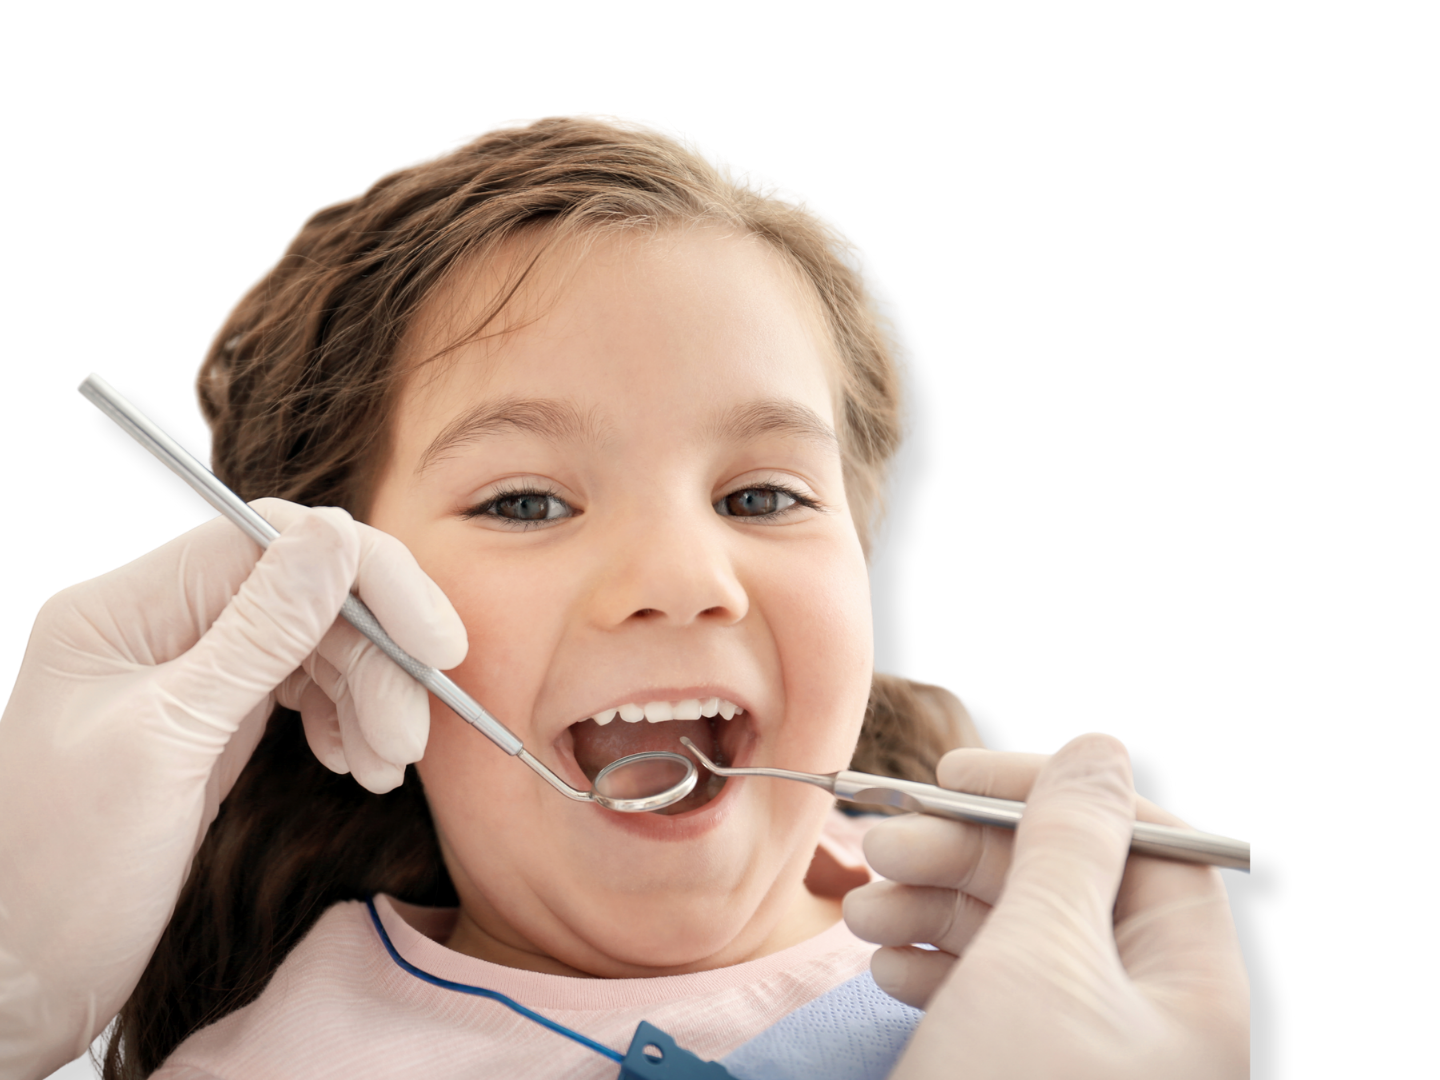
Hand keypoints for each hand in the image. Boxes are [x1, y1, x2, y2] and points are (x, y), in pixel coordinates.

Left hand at [0, 499, 466, 1079]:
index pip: (268, 542)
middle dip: (374, 659)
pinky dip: (346, 721)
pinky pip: (305, 688)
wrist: (24, 984)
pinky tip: (354, 764)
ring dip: (369, 697)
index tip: (435, 644)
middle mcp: (159, 624)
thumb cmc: (64, 874)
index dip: (366, 577)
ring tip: (384, 767)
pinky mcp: (215, 718)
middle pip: (305, 593)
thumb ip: (259, 635)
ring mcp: (190, 670)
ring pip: (316, 642)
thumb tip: (338, 535)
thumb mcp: (168, 747)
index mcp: (123, 609)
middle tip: (408, 737)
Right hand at [843, 732, 1248, 1079]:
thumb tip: (1097, 755)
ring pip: (1028, 940)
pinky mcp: (1042, 1078)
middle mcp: (1164, 1024)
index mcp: (1202, 992)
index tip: (955, 777)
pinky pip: (1004, 997)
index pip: (1143, 843)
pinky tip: (890, 968)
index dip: (1048, 793)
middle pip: (1074, 888)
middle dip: (971, 856)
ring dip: (940, 907)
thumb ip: (1071, 842)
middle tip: (886, 845)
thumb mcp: (1038, 962)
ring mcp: (1100, 1058)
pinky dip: (943, 969)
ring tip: (867, 915)